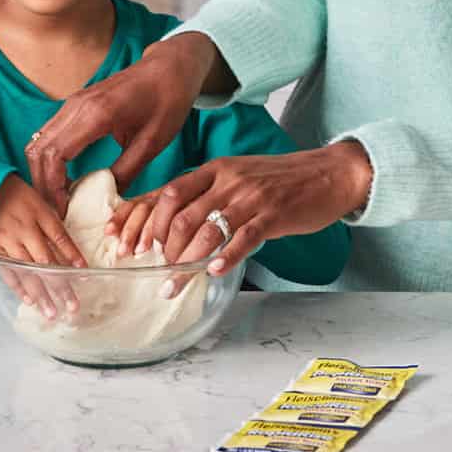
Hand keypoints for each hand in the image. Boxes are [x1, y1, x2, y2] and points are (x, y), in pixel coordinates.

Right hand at [0, 175, 87, 319]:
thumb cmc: (17, 196)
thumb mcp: (39, 201)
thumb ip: (53, 224)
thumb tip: (71, 250)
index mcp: (38, 213)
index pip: (60, 237)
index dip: (72, 255)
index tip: (84, 271)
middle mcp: (24, 229)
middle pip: (45, 261)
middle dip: (60, 285)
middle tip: (72, 306)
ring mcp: (7, 241)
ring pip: (27, 272)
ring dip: (41, 294)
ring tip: (52, 312)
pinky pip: (8, 272)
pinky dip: (19, 288)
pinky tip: (30, 301)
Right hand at [25, 34, 215, 213]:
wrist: (170, 68)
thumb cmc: (167, 101)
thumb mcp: (152, 142)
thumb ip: (126, 171)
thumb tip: (105, 201)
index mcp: (96, 114)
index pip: (54, 155)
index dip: (52, 188)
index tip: (63, 211)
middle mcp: (77, 105)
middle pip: (38, 150)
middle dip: (42, 185)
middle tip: (57, 211)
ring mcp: (73, 102)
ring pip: (39, 141)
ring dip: (43, 172)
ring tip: (59, 199)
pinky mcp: (76, 104)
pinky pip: (50, 134)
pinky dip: (49, 159)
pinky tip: (65, 178)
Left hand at [105, 140, 371, 277]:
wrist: (329, 173)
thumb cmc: (279, 181)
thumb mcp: (237, 178)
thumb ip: (207, 194)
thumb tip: (168, 222)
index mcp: (214, 169)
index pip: (166, 192)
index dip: (140, 218)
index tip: (122, 243)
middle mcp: (227, 179)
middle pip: (179, 211)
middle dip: (161, 245)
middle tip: (155, 268)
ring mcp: (250, 196)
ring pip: (206, 227)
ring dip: (186, 260)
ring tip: (174, 282)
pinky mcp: (273, 214)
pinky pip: (243, 238)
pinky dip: (224, 257)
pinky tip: (212, 272)